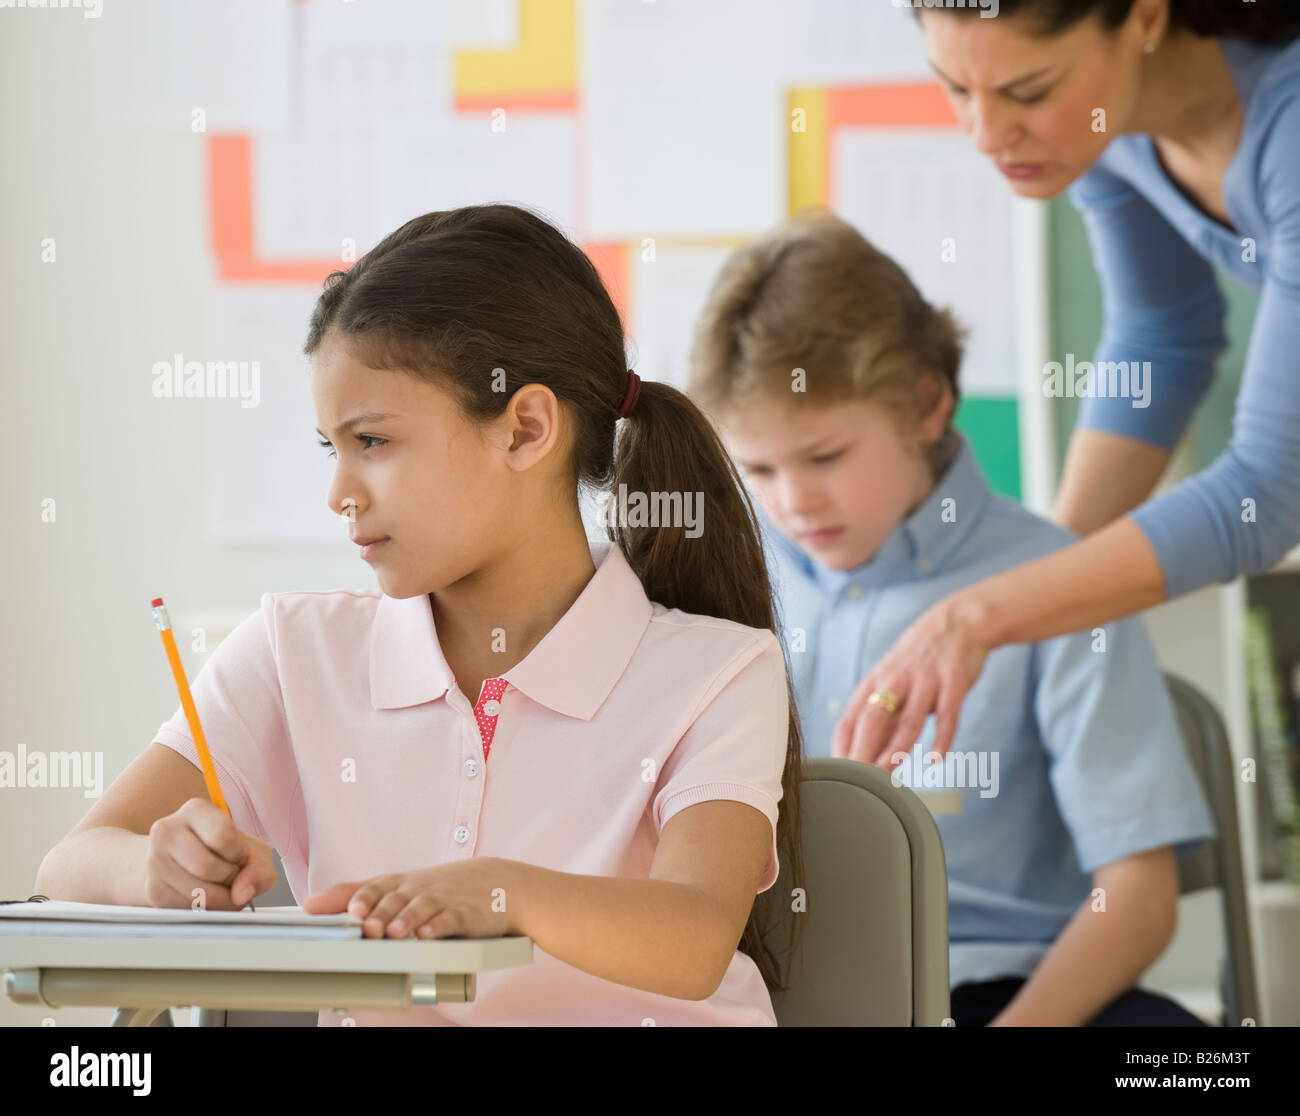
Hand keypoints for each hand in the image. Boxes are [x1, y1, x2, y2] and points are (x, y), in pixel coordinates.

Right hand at [143, 797, 277, 909]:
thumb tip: (242, 894)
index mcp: (196, 810)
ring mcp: (154, 861)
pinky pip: (185, 909)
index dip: (238, 854)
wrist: (181, 862)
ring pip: (196, 893)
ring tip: (220, 886)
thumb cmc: (223, 852)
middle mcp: (167, 831)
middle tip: (231, 874)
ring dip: (219, 899)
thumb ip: (259, 869)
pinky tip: (204, 894)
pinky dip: (204, 909)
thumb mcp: (251, 851)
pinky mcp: (151, 890)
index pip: (222, 835)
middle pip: (206, 866)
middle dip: (229, 879)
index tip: (238, 855)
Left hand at [302, 858, 522, 939]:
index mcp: (401, 883)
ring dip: (406, 919)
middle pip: (395, 897)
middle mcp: (419, 889)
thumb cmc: (441, 888)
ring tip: (393, 933)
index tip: (343, 908)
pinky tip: (428, 934)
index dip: (358, 897)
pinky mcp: (466, 913)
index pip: (374, 885)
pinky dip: (439, 926)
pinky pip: (451, 918)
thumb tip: (310, 904)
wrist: (498, 881)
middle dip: (379, 912)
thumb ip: (357, 894)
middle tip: (366, 926)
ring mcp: (444, 899)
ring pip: (421, 907)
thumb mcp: (402, 887)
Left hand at [832, 595, 991, 767]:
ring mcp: (925, 681)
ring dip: (897, 747)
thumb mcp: (894, 684)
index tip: (837, 775)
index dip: (841, 748)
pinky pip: (948, 714)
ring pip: (908, 719)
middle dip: (863, 751)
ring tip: (888, 773)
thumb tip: (868, 756)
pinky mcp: (953, 682)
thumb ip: (884, 719)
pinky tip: (936, 759)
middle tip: (858, 781)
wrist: (958, 623)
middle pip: (873, 720)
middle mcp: (895, 682)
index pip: (849, 719)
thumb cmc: (919, 661)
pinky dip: (942, 738)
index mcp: (874, 684)